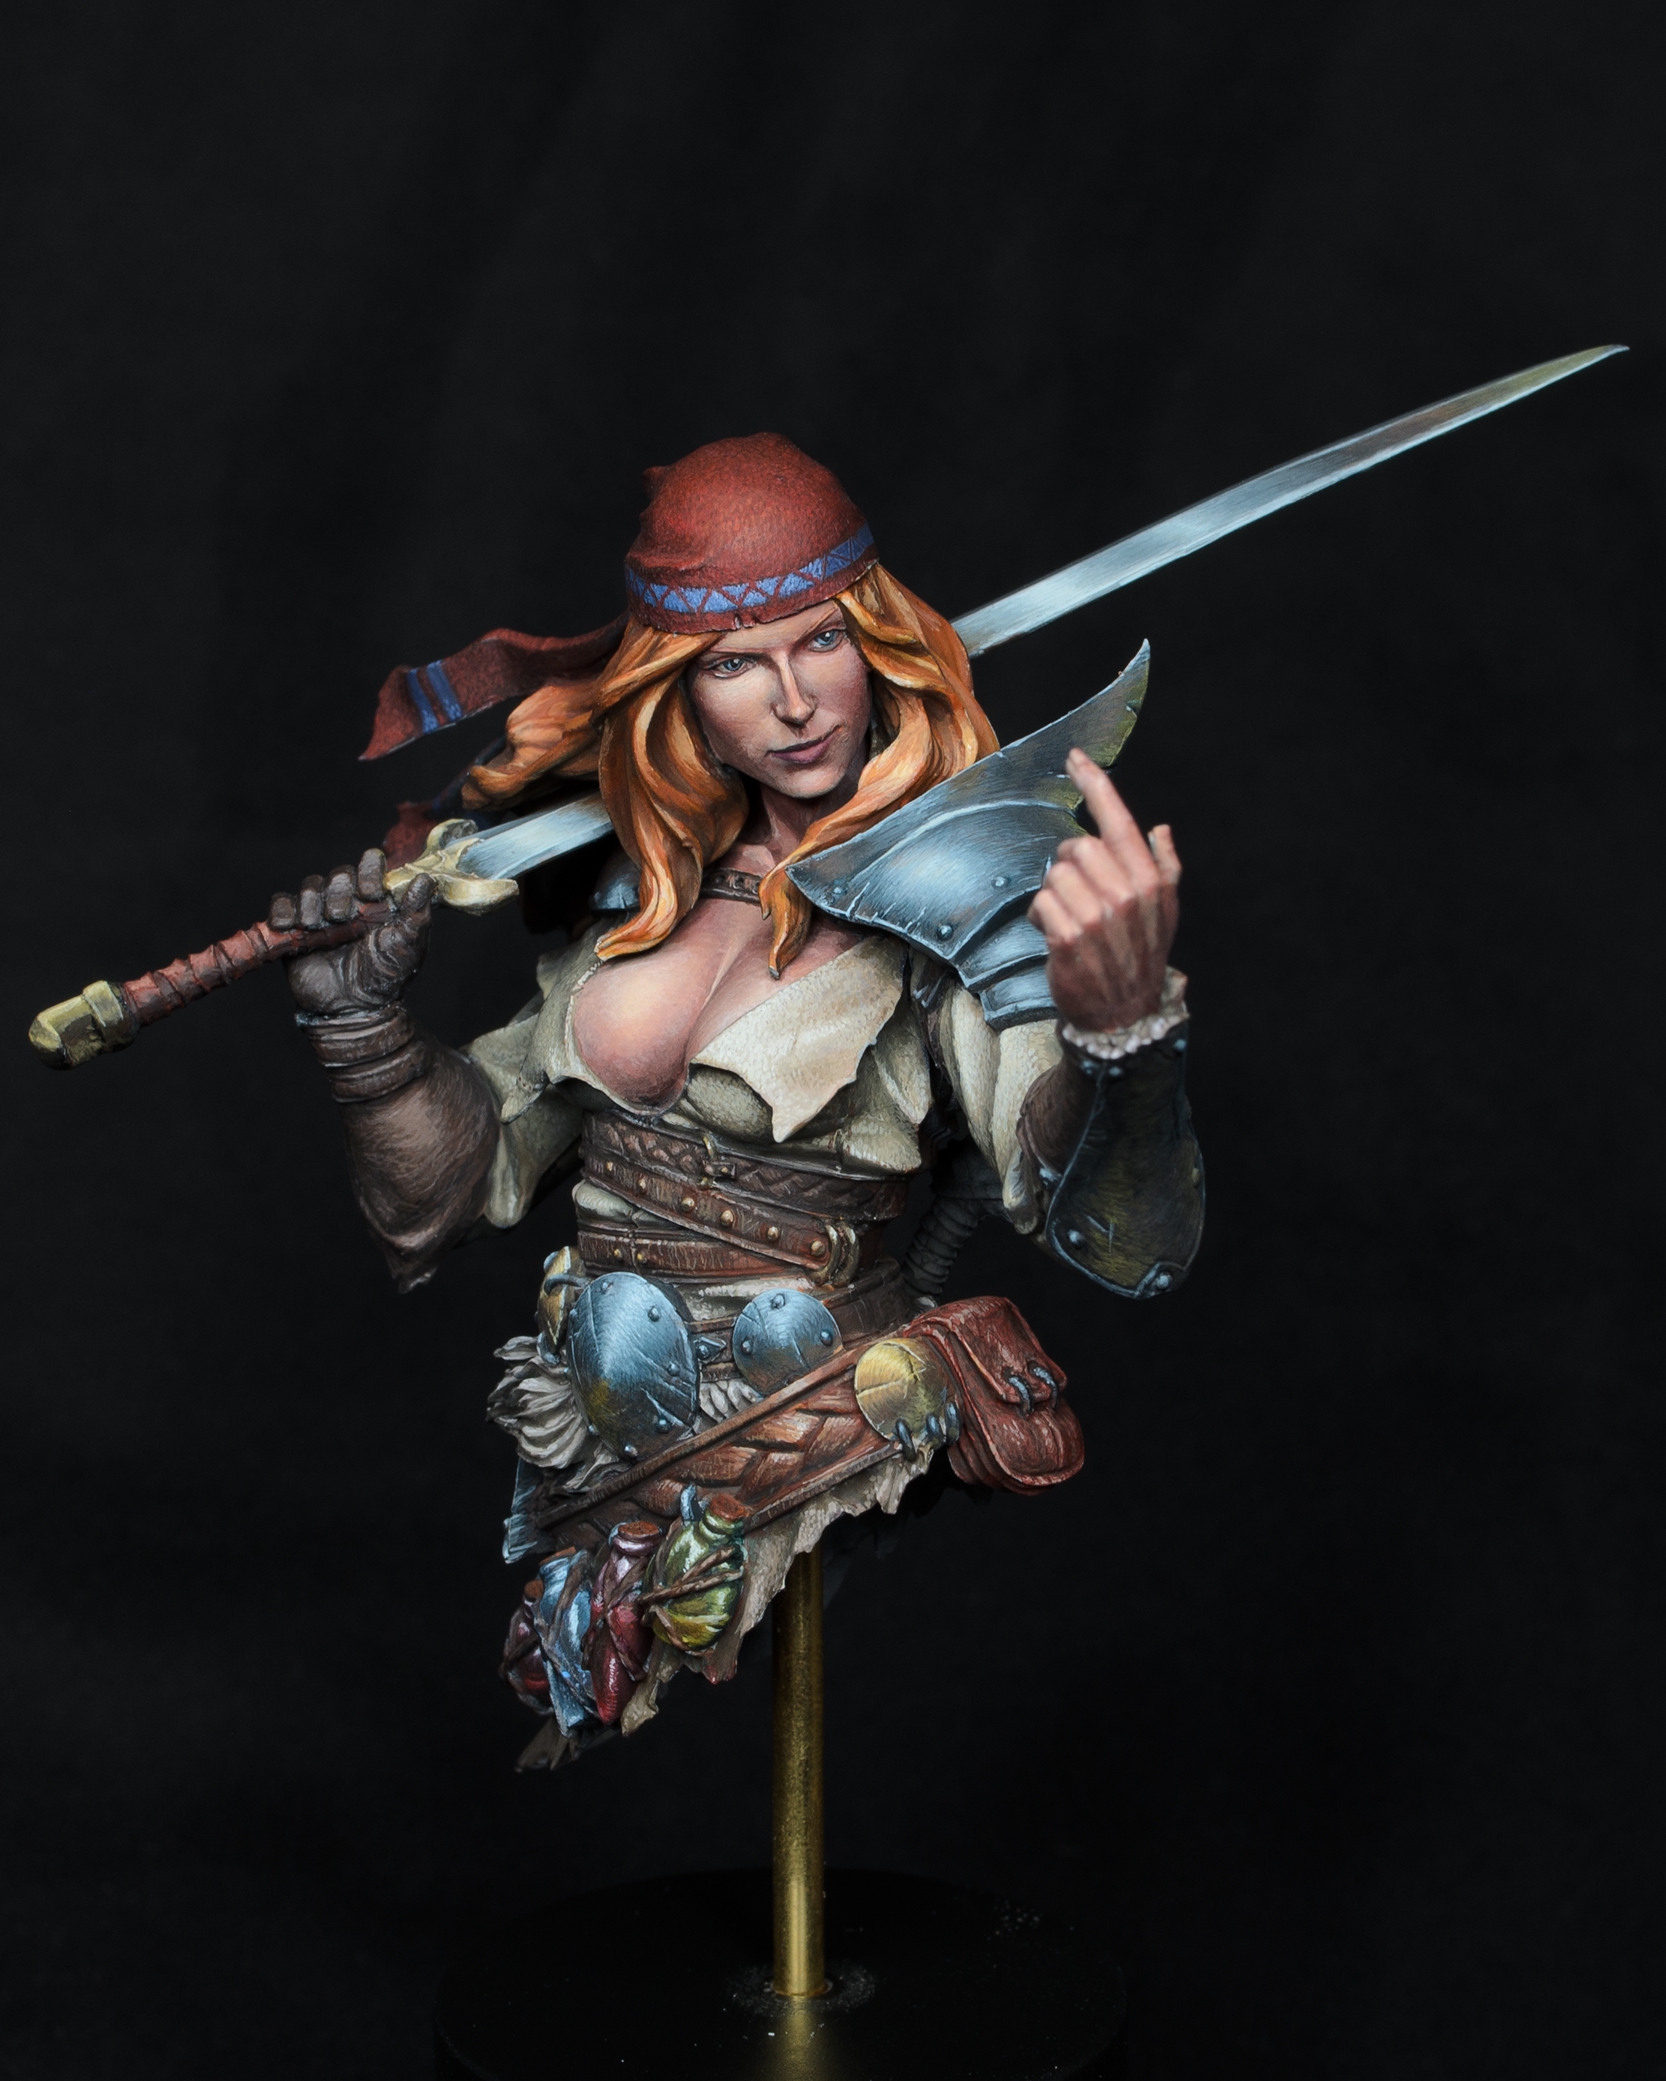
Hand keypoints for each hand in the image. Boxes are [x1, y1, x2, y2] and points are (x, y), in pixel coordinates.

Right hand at [269, 848, 434, 1016]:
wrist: (355, 1009)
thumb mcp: (408, 944)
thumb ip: (417, 912)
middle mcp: (350, 903)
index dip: (368, 870)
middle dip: (338, 892)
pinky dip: (282, 910)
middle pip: (337, 876)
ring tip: (318, 926)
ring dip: (311, 903)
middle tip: (342, 916)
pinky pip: (282, 905)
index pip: (371, 866)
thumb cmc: (386, 978)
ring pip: (309, 888)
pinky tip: (290, 925)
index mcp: (378, 901)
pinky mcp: (296, 929)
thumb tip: (424, 879)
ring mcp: (322, 915)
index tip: (370, 892)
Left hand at [1029, 750, 1180, 1032]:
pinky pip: (1040, 904)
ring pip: (1054, 875)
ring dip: (1052, 895)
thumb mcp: (1165, 913)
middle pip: (1077, 847)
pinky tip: (1054, 935)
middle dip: (1067, 866)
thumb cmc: (1140, 958)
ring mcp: (1097, 917)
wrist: (1123, 1015)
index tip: (1075, 757)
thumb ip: (1164, 867)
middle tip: (1074, 894)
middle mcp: (1126, 894)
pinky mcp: (1068, 938)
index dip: (1095, 784)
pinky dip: (1041, 917)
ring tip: (1066, 919)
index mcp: (1150, 881)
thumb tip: (1160, 829)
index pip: (1118, 820)